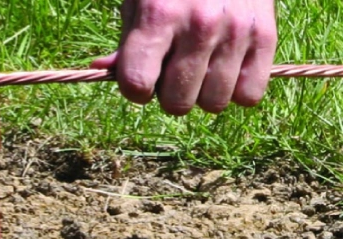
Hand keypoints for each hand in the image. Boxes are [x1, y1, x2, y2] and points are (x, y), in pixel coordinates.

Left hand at [91, 0, 276, 114]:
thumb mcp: (139, 1)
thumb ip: (124, 41)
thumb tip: (99, 71)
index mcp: (159, 14)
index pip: (137, 84)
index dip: (134, 88)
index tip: (141, 77)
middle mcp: (199, 24)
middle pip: (177, 103)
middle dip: (169, 94)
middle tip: (173, 71)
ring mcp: (235, 31)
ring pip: (213, 104)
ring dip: (203, 94)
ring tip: (201, 68)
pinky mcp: (265, 35)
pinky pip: (249, 95)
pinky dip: (236, 90)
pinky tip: (226, 69)